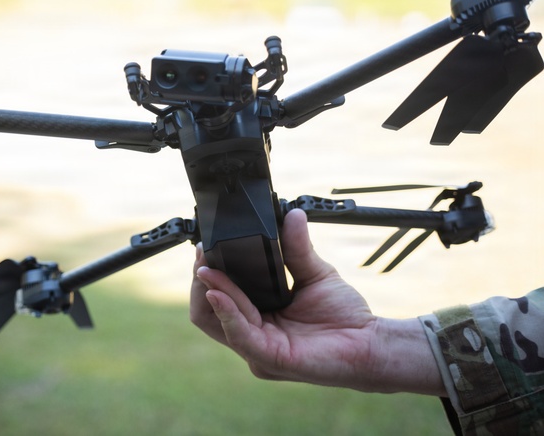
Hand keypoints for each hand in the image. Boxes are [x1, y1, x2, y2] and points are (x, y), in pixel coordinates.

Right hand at [190, 209, 443, 394]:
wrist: (371, 343)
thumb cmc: (344, 316)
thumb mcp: (314, 273)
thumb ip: (297, 247)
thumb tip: (291, 214)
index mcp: (256, 316)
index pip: (217, 296)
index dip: (208, 271)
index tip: (206, 245)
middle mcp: (251, 335)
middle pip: (206, 310)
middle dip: (201, 279)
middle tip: (203, 254)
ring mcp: (256, 350)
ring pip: (215, 321)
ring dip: (209, 291)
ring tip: (207, 268)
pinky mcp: (268, 359)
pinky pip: (239, 335)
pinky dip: (226, 311)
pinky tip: (219, 292)